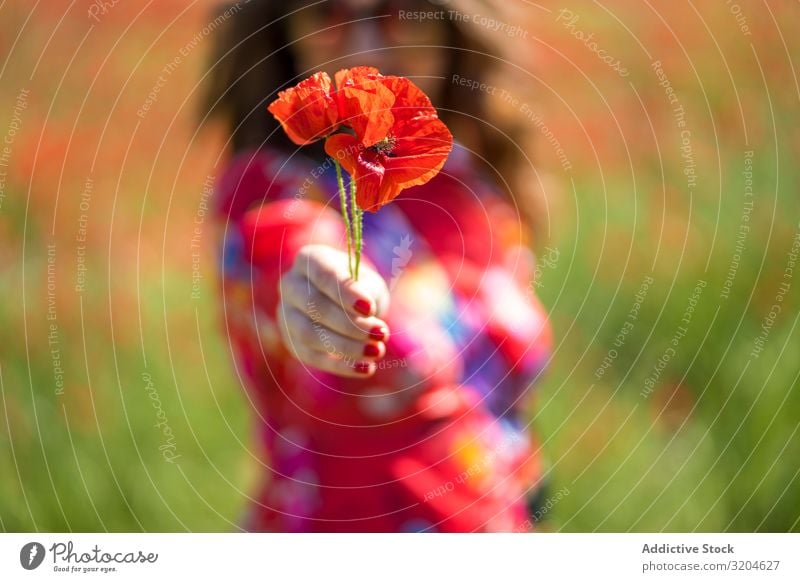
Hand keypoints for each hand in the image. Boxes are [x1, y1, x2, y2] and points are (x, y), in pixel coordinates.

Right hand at [277, 244, 389, 377]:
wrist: (346, 304)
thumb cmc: (360, 287)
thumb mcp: (369, 282)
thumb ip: (367, 291)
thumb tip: (365, 313)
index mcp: (309, 260)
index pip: (323, 274)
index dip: (345, 292)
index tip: (370, 308)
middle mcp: (290, 285)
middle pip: (315, 307)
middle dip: (351, 324)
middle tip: (382, 334)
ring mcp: (286, 314)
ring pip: (310, 334)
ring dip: (346, 346)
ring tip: (376, 351)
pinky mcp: (291, 341)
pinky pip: (312, 357)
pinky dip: (340, 365)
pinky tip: (366, 368)